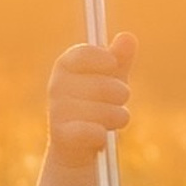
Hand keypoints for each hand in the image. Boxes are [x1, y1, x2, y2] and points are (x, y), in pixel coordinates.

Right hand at [46, 32, 135, 173]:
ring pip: (104, 111)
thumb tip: (128, 37)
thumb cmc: (96, 105)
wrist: (75, 148)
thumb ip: (119, 59)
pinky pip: (93, 131)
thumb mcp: (110, 79)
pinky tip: (101, 136)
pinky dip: (102, 135)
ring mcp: (57, 109)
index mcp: (66, 65)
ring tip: (113, 121)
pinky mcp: (61, 134)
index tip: (113, 64)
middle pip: (102, 86)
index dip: (101, 57)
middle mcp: (57, 85)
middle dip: (120, 94)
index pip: (82, 54)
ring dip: (118, 117)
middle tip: (120, 100)